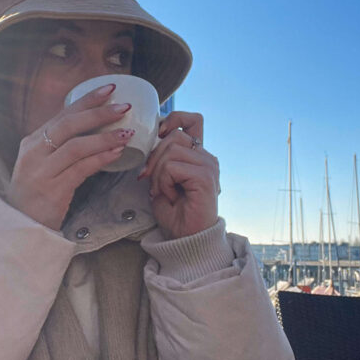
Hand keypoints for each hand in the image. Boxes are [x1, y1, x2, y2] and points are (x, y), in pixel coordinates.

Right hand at [6, 84, 133, 230]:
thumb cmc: (36, 196)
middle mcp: (33, 153)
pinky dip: (101, 159)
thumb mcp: (42, 165)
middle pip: (68, 125)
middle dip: (98, 113)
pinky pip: (82, 168)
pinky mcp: (52, 190)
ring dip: (104, 138)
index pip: (62, 115)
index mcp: (31, 142)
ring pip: (76, 146)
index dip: (87, 100)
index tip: (109, 89)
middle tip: (124, 107)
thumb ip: (61, 147)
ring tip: (127, 134)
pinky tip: (117, 153)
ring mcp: (41, 172)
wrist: (20, 227)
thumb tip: (94, 129)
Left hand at [138, 110, 219, 239]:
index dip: (174, 119)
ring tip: (164, 191)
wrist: (186, 240)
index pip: (192, 120)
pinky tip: (172, 197)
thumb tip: (152, 139)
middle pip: (174, 136)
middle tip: (150, 181)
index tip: (159, 134)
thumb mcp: (162, 179)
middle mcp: (207, 157)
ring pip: (171, 150)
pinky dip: (164, 182)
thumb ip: (162, 157)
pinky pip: (172, 167)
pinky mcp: (205, 177)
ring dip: (158, 173)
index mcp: (198, 155)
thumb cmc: (175, 213)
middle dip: (154, 158)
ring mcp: (209, 166)